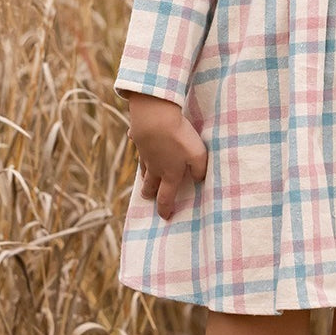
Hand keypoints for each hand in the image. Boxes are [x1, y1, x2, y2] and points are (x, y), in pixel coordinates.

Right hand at [124, 93, 207, 221]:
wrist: (154, 117)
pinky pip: (139, 146)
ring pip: (143, 169)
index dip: (165, 209)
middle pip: (149, 186)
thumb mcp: (198, 155)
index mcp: (169, 174)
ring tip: (146, 177)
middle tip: (148, 197)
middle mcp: (155, 167)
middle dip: (149, 194)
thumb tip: (199, 180)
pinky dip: (139, 147)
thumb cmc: (179, 138)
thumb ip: (201, 170)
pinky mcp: (139, 138)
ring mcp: (145, 153)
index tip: (165, 216)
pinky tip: (135, 140)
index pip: (166, 197)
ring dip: (144, 176)